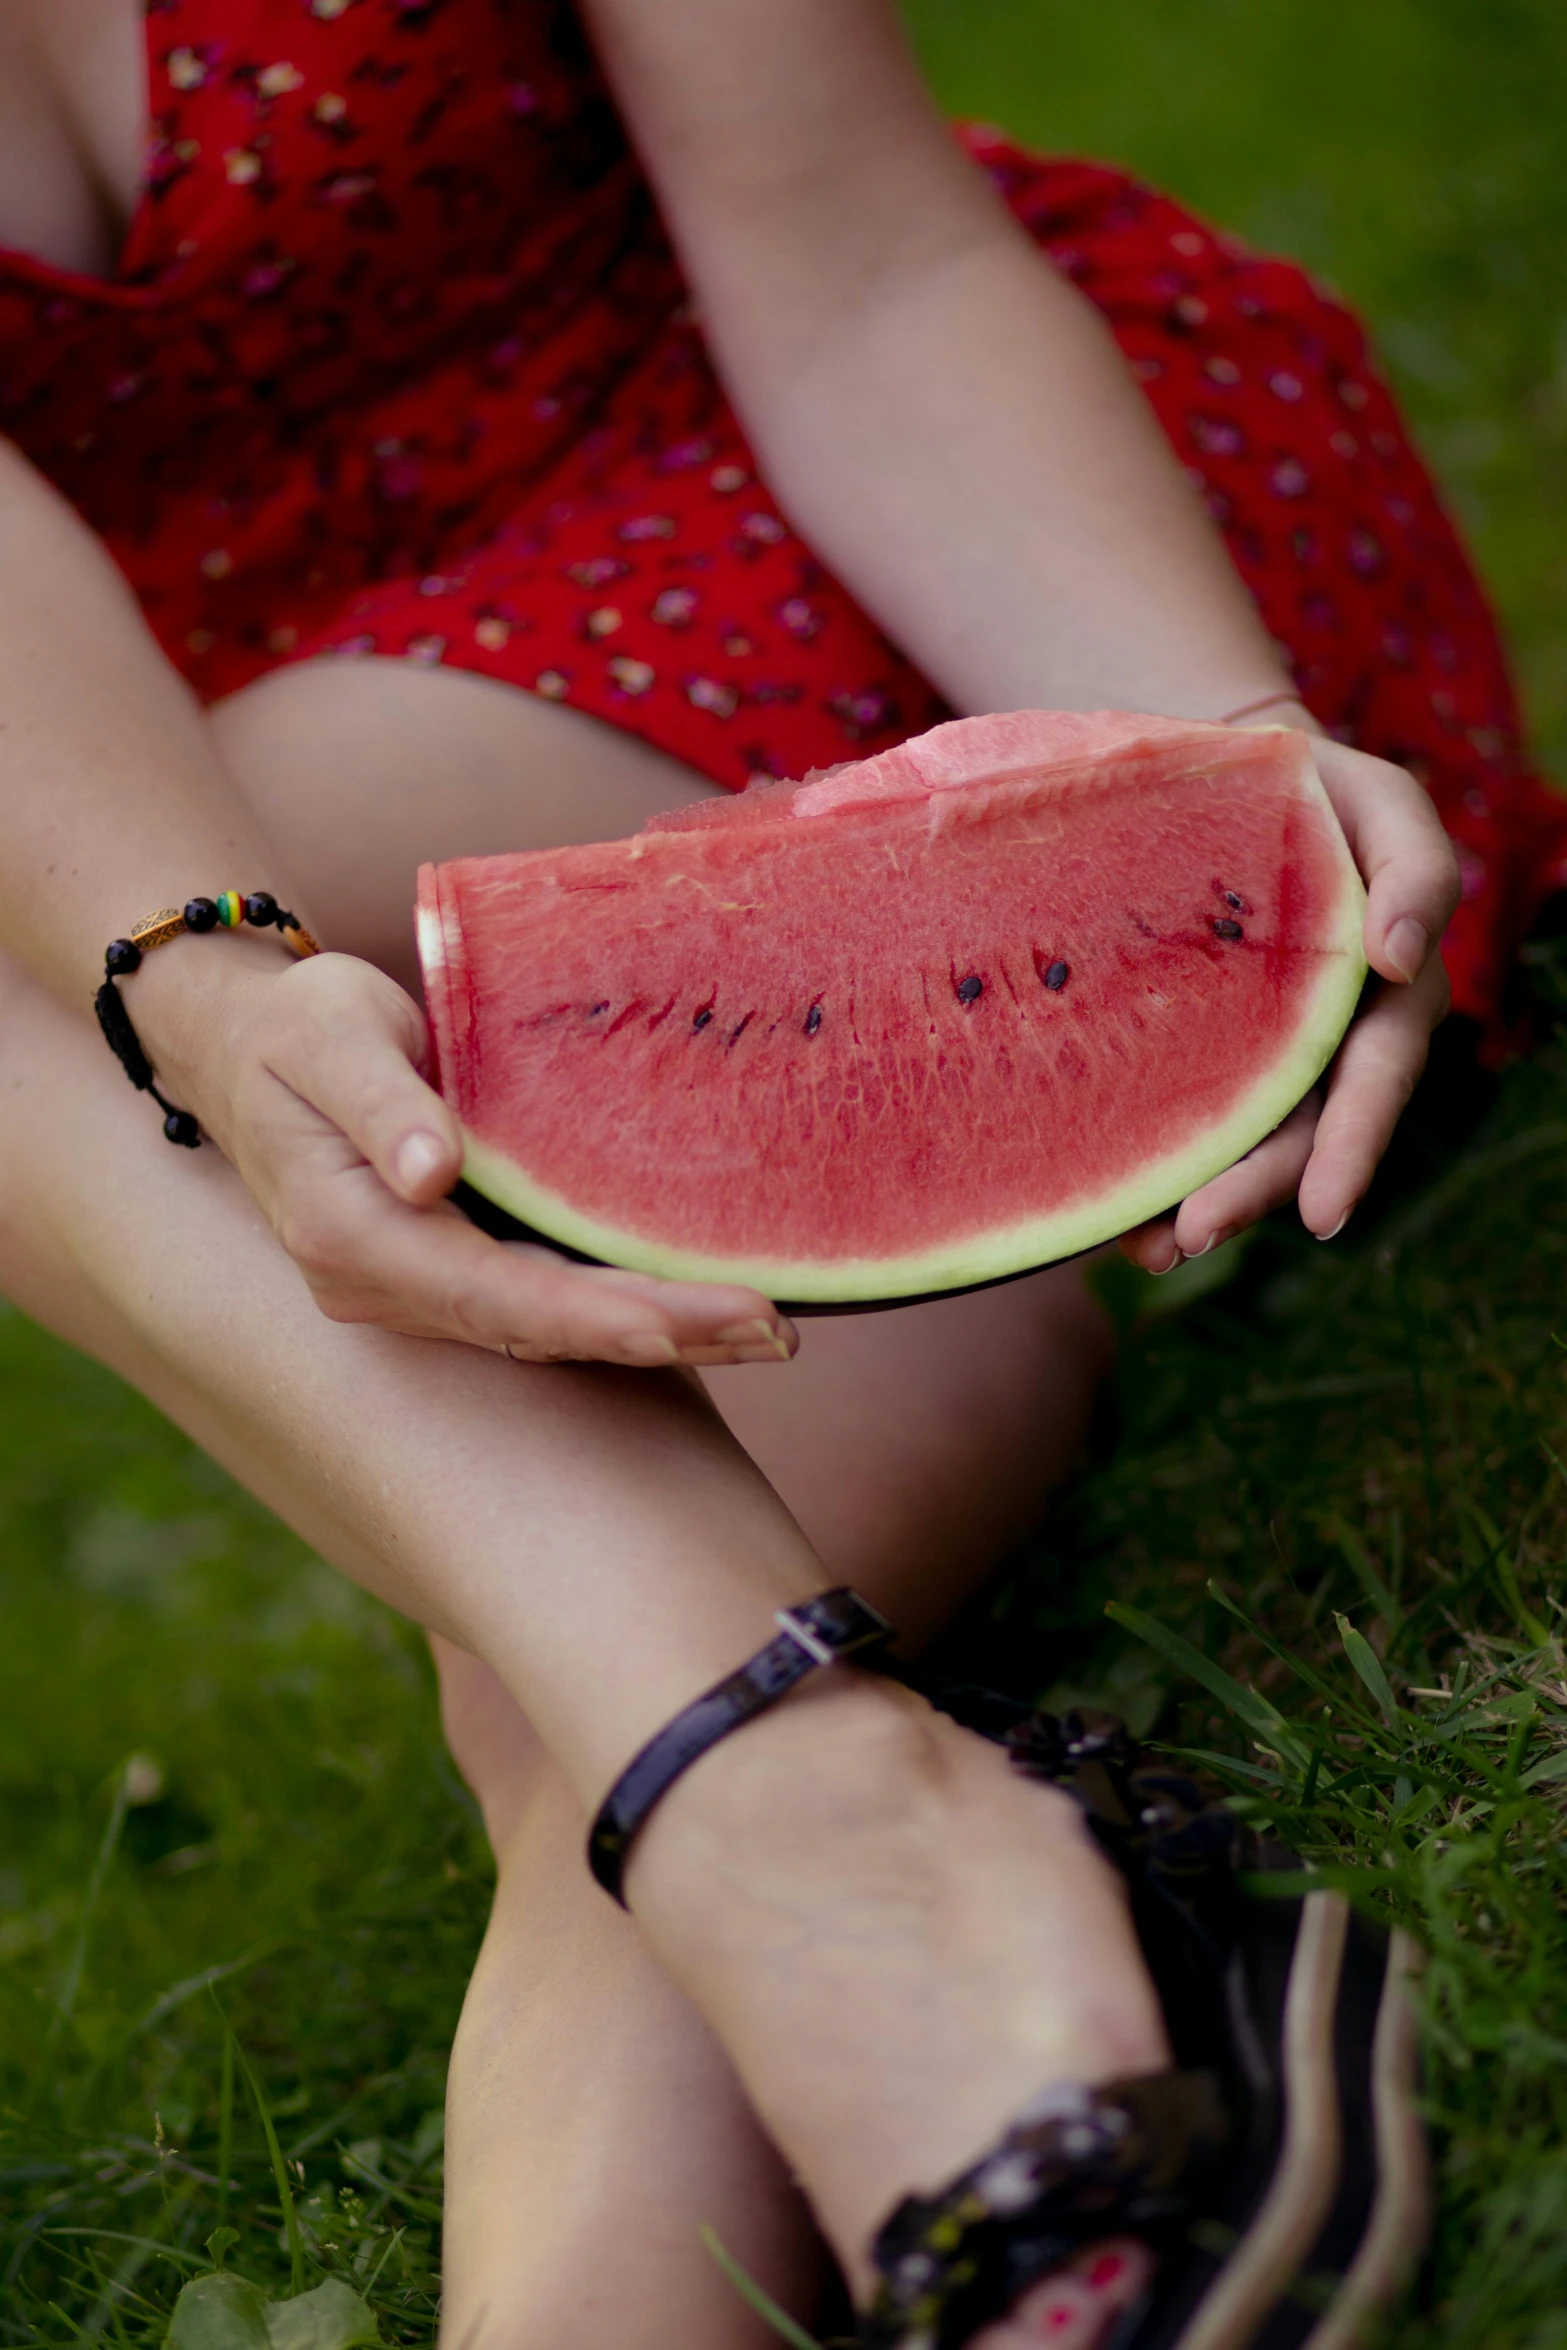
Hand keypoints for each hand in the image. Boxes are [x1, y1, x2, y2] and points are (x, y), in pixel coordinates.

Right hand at [149, 947, 797, 1366]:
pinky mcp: (456, 1269)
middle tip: (772, 1331)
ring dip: (662, 1335)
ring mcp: (420, 1288)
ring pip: (550, 1329)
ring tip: (771, 1334)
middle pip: (536, 1329)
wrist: (249, 1048)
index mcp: (349, 1235)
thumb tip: (433, 1174)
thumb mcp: (326, 1035)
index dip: (584, 1313)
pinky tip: (708, 1311)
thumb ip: (381, 1102)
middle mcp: (386, 1286)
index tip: (676, 1321)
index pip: (485, 1293)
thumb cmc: (296, 1028)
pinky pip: (548, 1304)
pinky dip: (629, 1310)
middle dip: (657, 1334)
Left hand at [1118, 722, 1459, 1272]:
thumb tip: (1401, 956)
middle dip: (1252, 1194)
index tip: (1324, 1216)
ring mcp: (1255, 1061)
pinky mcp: (1191, 1058)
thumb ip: (1414, 868)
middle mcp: (1322, 1048)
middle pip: (1295, 1138)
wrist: (1217, 779)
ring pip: (1236, 1148)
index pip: (1372, 1083)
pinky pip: (1179, 1123)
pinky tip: (1112, 1219)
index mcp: (1382, 1000)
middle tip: (1194, 1236)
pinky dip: (1150, 1172)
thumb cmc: (1313, 790)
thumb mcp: (1379, 799)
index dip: (1351, 1149)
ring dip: (1195, 1204)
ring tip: (1147, 1250)